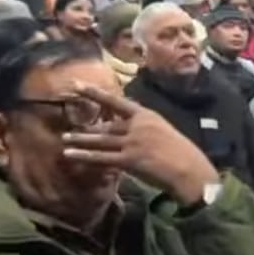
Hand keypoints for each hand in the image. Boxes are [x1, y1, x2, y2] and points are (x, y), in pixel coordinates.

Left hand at [61, 82, 218, 205]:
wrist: (189, 170)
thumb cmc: (181, 152)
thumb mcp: (164, 131)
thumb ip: (145, 129)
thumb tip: (127, 131)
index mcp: (147, 115)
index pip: (116, 101)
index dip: (94, 93)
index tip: (76, 84)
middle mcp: (137, 126)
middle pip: (107, 125)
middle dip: (87, 127)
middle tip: (67, 124)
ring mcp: (133, 142)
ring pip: (101, 140)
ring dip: (81, 139)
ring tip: (64, 138)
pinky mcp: (129, 160)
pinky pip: (102, 158)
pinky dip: (84, 156)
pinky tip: (71, 154)